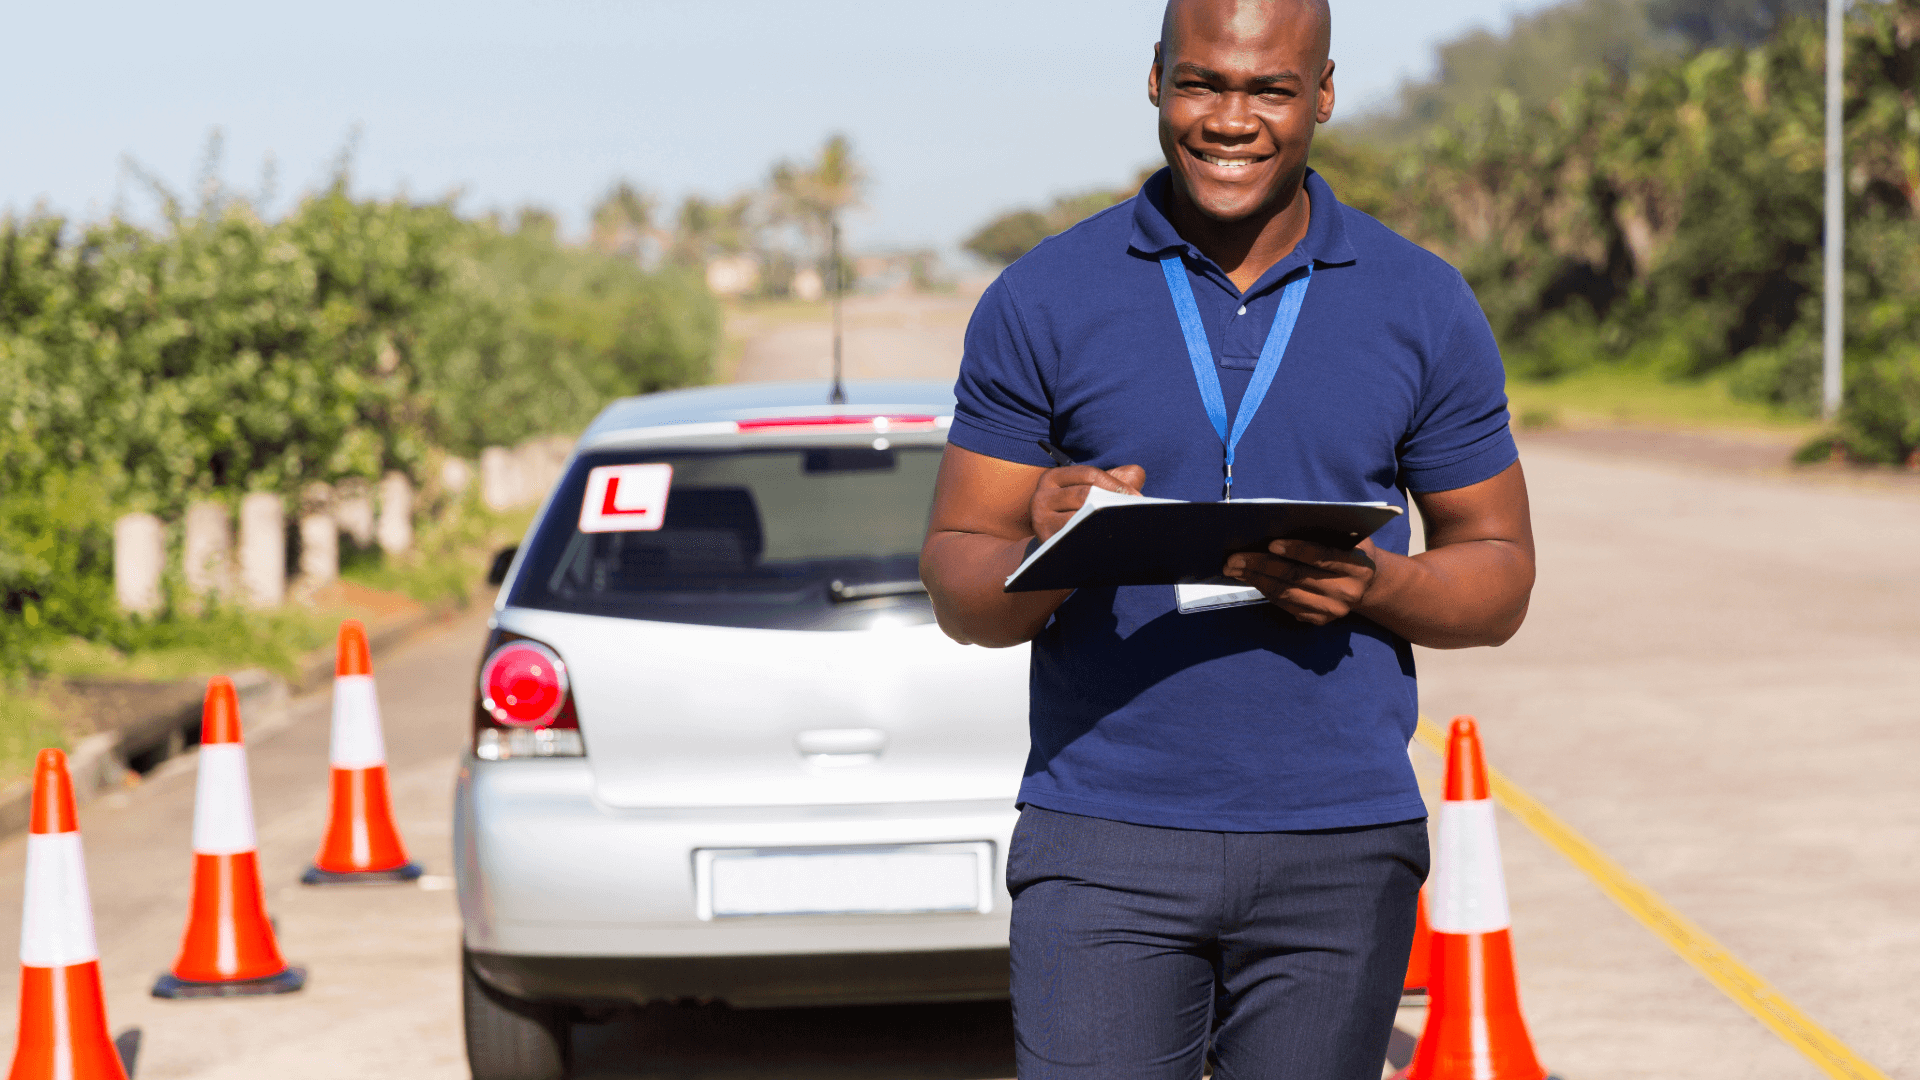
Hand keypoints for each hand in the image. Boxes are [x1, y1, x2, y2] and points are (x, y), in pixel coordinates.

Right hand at [1029, 464, 1145, 541]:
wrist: (1053, 544)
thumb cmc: (1079, 511)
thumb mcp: (1092, 489)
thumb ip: (1115, 477)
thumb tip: (1136, 474)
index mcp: (1053, 478)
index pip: (1088, 474)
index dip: (1115, 484)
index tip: (1137, 496)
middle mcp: (1041, 497)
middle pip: (1083, 495)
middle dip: (1111, 502)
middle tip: (1134, 511)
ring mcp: (1041, 521)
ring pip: (1078, 518)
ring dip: (1104, 520)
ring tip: (1126, 524)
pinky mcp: (1047, 542)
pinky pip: (1074, 538)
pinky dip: (1094, 538)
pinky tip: (1110, 540)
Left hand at [1223, 538, 1380, 624]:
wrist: (1368, 584)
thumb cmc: (1350, 550)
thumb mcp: (1350, 537)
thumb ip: (1326, 530)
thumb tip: (1281, 519)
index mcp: (1358, 566)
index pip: (1323, 556)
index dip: (1297, 549)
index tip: (1271, 543)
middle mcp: (1348, 591)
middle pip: (1298, 577)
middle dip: (1262, 565)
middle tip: (1235, 557)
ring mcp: (1333, 610)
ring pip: (1287, 593)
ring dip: (1256, 579)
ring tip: (1233, 567)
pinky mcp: (1319, 620)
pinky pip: (1285, 604)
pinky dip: (1263, 589)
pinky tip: (1248, 578)